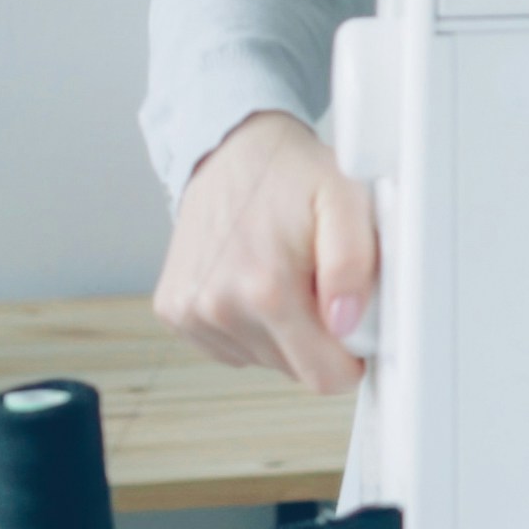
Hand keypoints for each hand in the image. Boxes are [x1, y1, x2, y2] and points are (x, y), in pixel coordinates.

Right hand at [154, 111, 377, 394]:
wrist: (233, 152)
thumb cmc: (296, 177)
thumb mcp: (349, 202)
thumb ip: (355, 265)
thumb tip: (345, 324)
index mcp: (267, 288)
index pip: (324, 376)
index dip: (352, 355)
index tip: (355, 319)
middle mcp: (219, 306)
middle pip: (295, 370)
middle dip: (320, 337)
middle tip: (322, 282)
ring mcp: (190, 312)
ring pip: (264, 360)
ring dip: (284, 330)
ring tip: (286, 272)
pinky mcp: (173, 311)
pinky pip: (232, 347)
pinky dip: (252, 325)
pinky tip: (254, 280)